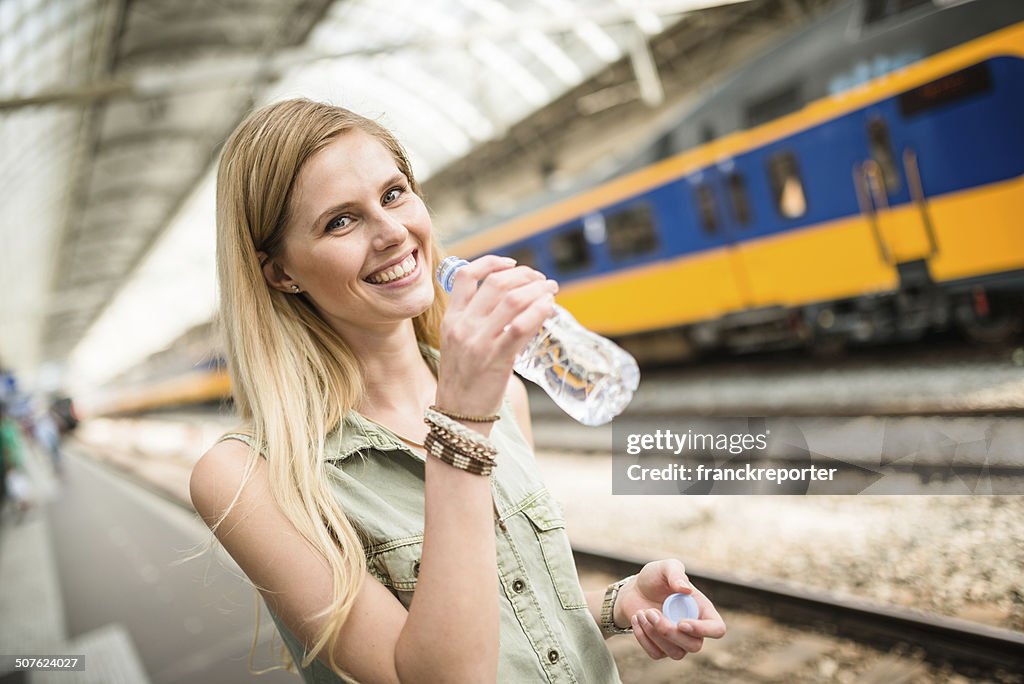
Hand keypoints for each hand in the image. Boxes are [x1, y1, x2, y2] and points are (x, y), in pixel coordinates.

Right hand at [436, 255, 557, 416]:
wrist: (458, 418)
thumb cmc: (465, 383)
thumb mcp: (460, 346)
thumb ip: (479, 323)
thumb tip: (518, 304)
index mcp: (451, 320)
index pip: (466, 276)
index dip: (492, 263)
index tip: (512, 263)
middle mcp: (462, 327)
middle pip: (497, 284)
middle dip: (525, 276)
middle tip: (542, 281)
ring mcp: (478, 342)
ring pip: (512, 300)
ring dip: (538, 291)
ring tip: (551, 292)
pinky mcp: (496, 359)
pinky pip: (521, 326)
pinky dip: (539, 311)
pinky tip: (549, 309)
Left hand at [614, 559, 725, 660]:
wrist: (634, 590)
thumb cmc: (654, 578)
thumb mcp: (664, 568)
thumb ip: (675, 572)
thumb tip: (685, 589)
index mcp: (702, 610)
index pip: (717, 629)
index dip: (703, 630)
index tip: (681, 622)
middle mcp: (694, 630)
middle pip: (694, 646)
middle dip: (669, 631)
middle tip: (650, 611)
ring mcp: (679, 642)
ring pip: (676, 653)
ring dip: (654, 634)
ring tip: (642, 613)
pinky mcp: (661, 649)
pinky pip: (656, 654)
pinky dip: (643, 638)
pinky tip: (637, 619)